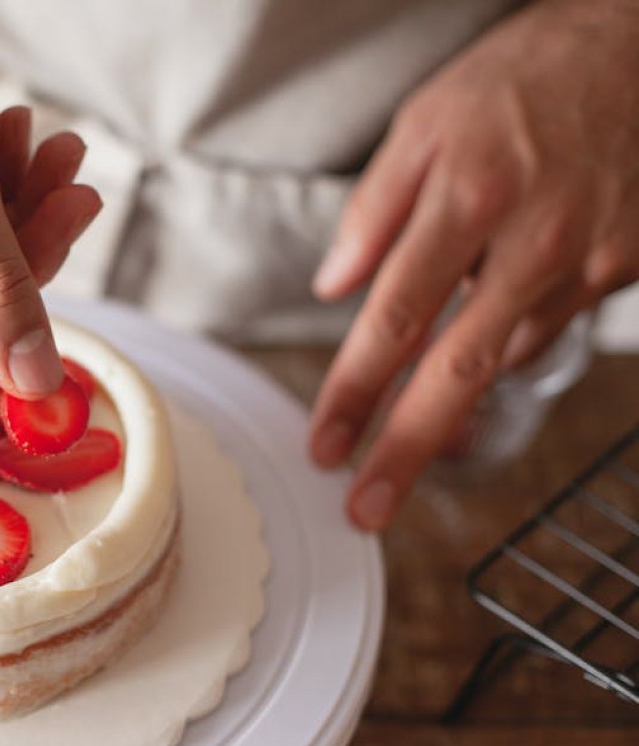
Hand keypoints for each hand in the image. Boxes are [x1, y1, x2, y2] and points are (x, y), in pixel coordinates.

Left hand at [308, 0, 638, 530]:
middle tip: (365, 509)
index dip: (354, 391)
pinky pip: (543, 330)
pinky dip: (500, 347)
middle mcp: (530, 245)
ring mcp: (585, 263)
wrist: (637, 46)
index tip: (326, 443)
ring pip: (502, 359)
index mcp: (468, 201)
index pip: (394, 320)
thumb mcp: (426, 122)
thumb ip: (374, 210)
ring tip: (408, 434)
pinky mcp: (618, 271)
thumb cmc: (521, 79)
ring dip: (450, 405)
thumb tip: (335, 284)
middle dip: (404, 451)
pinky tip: (477, 344)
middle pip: (456, 373)